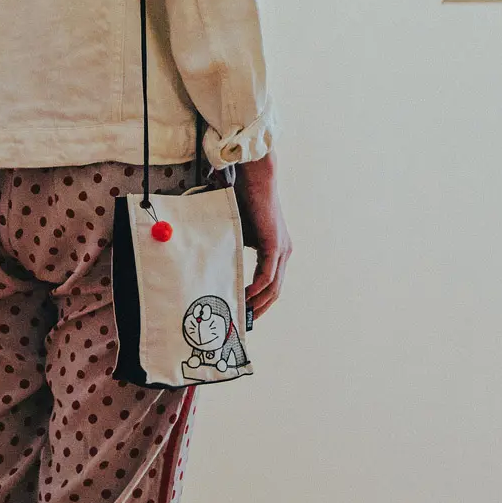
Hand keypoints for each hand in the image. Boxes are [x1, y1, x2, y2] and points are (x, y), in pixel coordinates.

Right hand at [235, 147, 291, 318]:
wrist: (255, 179)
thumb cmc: (245, 200)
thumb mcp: (238, 232)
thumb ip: (234, 249)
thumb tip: (218, 264)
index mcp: (276, 250)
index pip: (270, 284)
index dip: (259, 301)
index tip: (244, 313)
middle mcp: (283, 253)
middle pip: (275, 292)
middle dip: (259, 309)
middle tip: (243, 323)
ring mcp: (282, 250)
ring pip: (273, 288)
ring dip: (257, 304)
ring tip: (241, 314)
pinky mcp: (275, 246)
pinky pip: (267, 276)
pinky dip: (256, 289)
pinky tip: (243, 296)